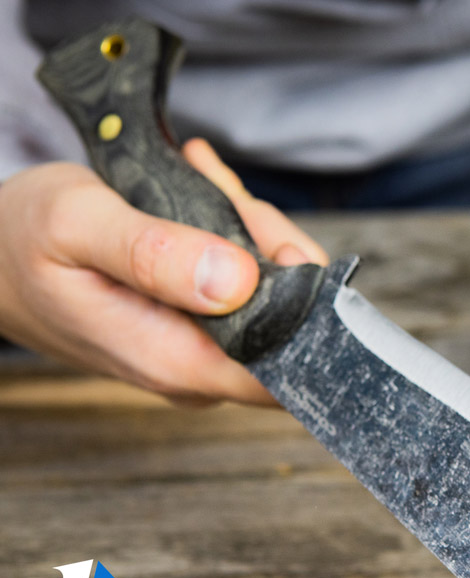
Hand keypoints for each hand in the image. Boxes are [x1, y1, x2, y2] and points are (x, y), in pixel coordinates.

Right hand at [0, 139, 327, 404]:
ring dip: (245, 228)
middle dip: (270, 245)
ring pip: (271, 292)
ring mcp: (200, 349)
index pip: (289, 363)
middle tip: (220, 192)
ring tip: (198, 182)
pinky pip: (244, 281)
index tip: (279, 242)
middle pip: (291, 319)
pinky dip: (229, 231)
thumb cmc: (20, 241)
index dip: (307, 302)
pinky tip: (196, 193)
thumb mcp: (78, 225)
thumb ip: (156, 254)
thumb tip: (236, 280)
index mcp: (175, 362)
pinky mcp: (199, 326)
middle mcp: (197, 369)